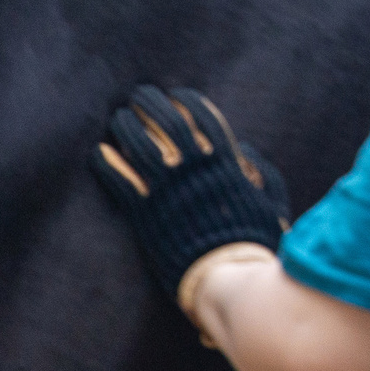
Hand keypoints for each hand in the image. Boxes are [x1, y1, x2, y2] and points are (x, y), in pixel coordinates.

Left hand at [93, 86, 291, 311]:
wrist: (230, 277)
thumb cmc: (256, 242)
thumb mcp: (271, 202)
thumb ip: (261, 172)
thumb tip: (243, 149)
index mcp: (226, 164)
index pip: (204, 118)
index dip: (188, 101)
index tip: (176, 93)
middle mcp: (195, 170)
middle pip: (167, 122)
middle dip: (151, 104)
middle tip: (138, 95)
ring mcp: (168, 191)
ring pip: (139, 145)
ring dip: (126, 127)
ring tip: (117, 118)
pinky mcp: (145, 215)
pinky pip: (120, 181)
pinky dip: (107, 164)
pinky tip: (98, 153)